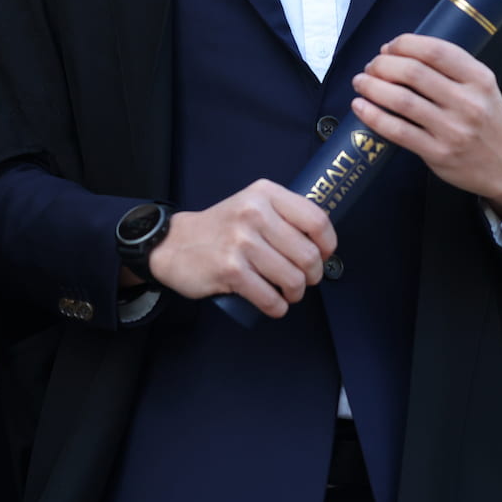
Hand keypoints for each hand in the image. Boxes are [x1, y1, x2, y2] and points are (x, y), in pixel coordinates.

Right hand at [146, 179, 336, 319]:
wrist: (174, 243)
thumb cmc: (222, 228)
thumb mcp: (252, 205)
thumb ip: (284, 215)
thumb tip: (322, 242)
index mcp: (265, 194)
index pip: (317, 220)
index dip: (328, 244)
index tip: (324, 254)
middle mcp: (255, 214)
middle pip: (308, 255)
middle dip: (313, 275)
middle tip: (305, 279)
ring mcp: (241, 242)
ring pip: (293, 279)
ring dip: (296, 293)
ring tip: (289, 292)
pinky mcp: (230, 270)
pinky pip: (270, 298)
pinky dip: (277, 307)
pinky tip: (274, 304)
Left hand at [350, 33, 501, 215]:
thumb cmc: (486, 119)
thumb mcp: (482, 86)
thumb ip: (450, 69)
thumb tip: (398, 52)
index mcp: (479, 79)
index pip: (435, 51)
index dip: (404, 44)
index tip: (388, 47)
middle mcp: (468, 102)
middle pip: (413, 72)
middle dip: (382, 64)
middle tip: (371, 66)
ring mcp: (452, 129)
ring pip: (401, 100)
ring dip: (372, 87)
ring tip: (360, 82)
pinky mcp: (437, 153)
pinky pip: (397, 130)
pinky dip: (373, 116)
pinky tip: (360, 106)